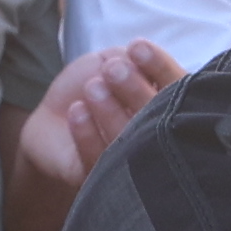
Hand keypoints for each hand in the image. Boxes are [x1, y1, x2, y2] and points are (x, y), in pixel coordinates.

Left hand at [17, 39, 182, 194]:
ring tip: (93, 87)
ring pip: (130, 143)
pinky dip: (88, 135)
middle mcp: (156, 137)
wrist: (51, 118)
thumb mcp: (111, 60)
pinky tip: (77, 111)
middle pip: (159, 119)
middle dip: (135, 89)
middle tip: (112, 70)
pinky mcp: (101, 182)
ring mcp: (131, 163)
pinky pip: (98, 163)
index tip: (136, 48)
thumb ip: (130, 60)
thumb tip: (140, 63)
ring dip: (111, 112)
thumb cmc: (90, 84)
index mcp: (168, 105)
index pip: (178, 87)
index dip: (160, 67)